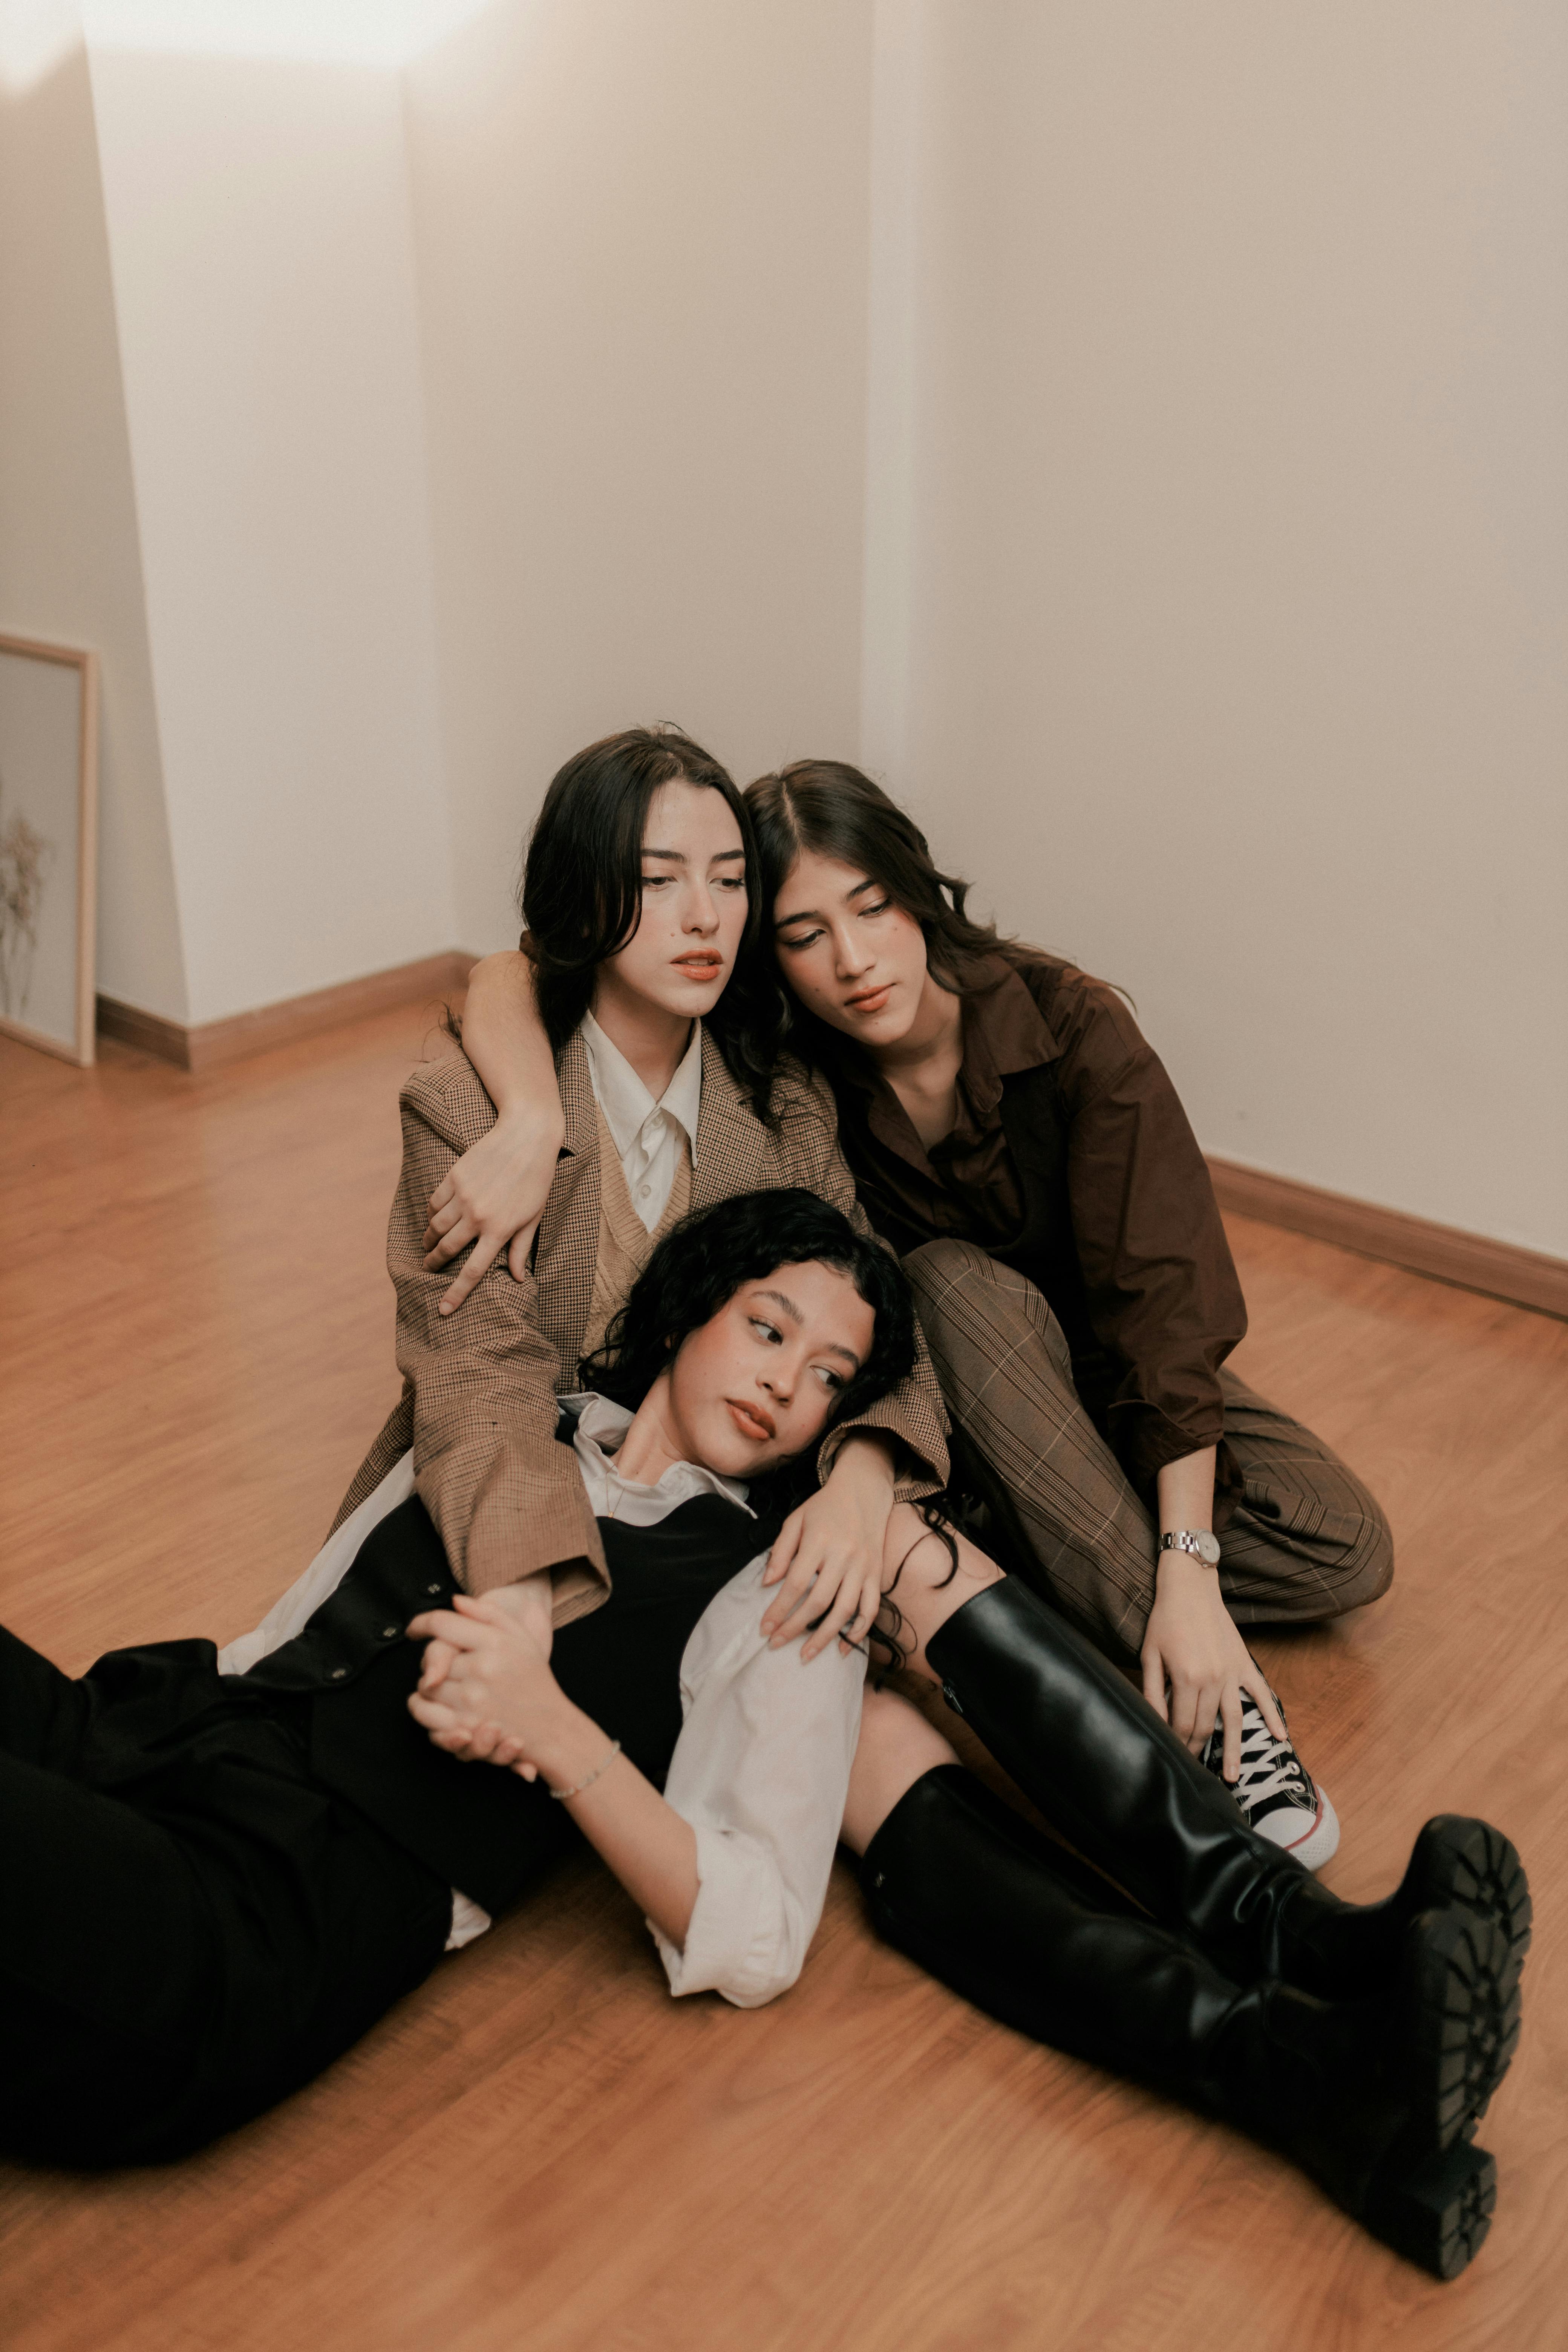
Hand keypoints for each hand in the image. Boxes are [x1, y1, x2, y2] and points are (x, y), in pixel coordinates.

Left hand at [411, 1579, 556, 1774]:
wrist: (551, 1725)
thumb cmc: (533, 1678)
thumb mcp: (520, 1636)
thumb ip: (487, 1613)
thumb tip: (455, 1600)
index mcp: (495, 1642)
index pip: (441, 1624)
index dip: (420, 1623)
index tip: (414, 1629)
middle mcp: (482, 1669)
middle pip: (430, 1656)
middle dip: (432, 1660)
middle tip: (446, 1665)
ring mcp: (472, 1700)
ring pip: (424, 1685)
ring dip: (427, 1685)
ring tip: (443, 1686)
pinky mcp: (464, 1727)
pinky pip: (425, 1712)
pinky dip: (423, 1708)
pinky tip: (435, 1703)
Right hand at [422, 1105, 562, 1314]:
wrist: (527, 1136)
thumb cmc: (536, 1180)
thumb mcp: (534, 1217)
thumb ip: (521, 1249)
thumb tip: (517, 1278)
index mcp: (500, 1231)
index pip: (472, 1272)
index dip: (456, 1294)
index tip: (443, 1311)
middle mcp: (478, 1217)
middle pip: (446, 1250)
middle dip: (433, 1264)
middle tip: (428, 1269)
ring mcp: (463, 1197)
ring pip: (435, 1228)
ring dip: (429, 1241)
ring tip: (429, 1246)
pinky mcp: (453, 1178)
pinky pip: (434, 1204)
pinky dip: (431, 1215)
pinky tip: (434, 1218)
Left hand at [760, 1435, 896, 1662]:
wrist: (864, 1490)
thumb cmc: (824, 1506)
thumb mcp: (795, 1520)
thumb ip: (780, 1551)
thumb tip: (767, 1584)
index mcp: (819, 1541)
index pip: (796, 1583)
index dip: (779, 1609)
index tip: (764, 1628)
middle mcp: (844, 1556)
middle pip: (818, 1602)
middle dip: (795, 1628)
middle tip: (776, 1644)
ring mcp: (863, 1567)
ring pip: (845, 1611)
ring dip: (825, 1637)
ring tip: (805, 1654)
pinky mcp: (877, 1574)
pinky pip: (871, 1609)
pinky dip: (859, 1631)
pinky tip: (843, 1647)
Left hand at [1140, 1552, 1286, 1778]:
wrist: (1190, 1588)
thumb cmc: (1165, 1620)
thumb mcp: (1150, 1655)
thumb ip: (1153, 1692)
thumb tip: (1153, 1722)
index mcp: (1187, 1678)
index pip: (1183, 1723)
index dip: (1177, 1742)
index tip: (1173, 1755)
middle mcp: (1213, 1679)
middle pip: (1205, 1726)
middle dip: (1197, 1749)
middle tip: (1192, 1769)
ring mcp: (1231, 1673)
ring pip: (1234, 1720)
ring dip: (1232, 1750)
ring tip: (1232, 1777)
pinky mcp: (1244, 1663)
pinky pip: (1261, 1693)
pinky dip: (1272, 1715)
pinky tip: (1279, 1737)